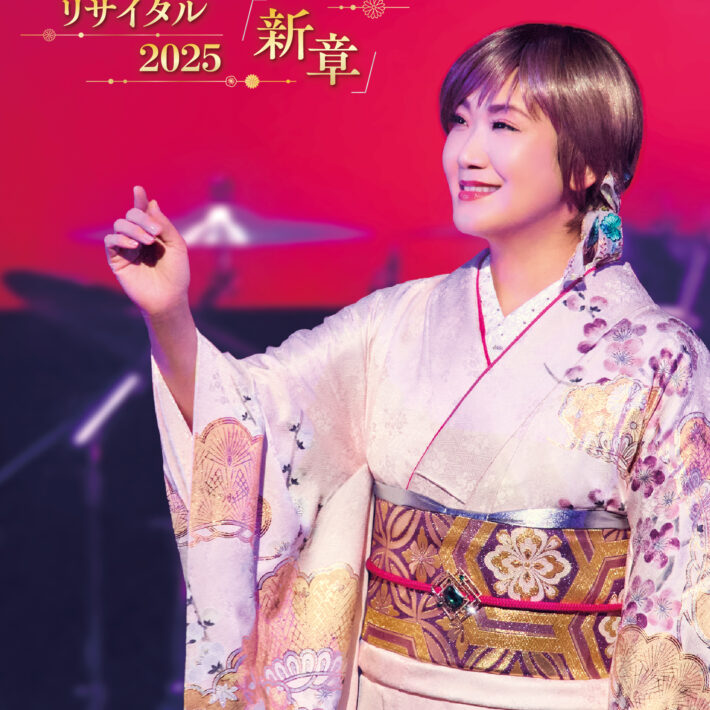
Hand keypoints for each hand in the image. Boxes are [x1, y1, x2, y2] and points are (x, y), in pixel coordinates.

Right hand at [105, 186, 190, 317]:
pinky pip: (111, 241)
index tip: (138, 189)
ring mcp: (126, 248)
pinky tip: (134, 245)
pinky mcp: (117, 260)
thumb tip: (151, 203)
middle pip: (131, 215)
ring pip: (120, 224)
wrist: (169, 298)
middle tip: (155, 233)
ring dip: (134, 228)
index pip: (143, 212)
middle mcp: (138, 237)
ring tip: (147, 242)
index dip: (140, 200)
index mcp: (153, 233)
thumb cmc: (177, 274)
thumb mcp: (177, 246)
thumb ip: (165, 225)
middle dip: (142, 218)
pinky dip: (120, 238)